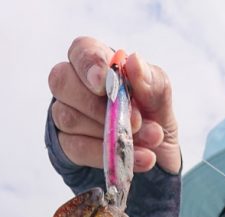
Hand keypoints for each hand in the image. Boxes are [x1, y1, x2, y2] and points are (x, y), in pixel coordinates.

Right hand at [48, 36, 180, 173]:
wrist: (155, 156)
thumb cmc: (152, 117)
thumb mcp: (161, 100)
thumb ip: (152, 82)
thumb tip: (134, 62)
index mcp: (97, 63)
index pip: (81, 50)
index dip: (89, 64)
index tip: (104, 83)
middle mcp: (74, 85)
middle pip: (63, 82)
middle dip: (100, 106)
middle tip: (137, 123)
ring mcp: (65, 115)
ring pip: (70, 118)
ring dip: (111, 134)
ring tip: (149, 142)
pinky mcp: (66, 144)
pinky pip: (77, 148)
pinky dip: (107, 155)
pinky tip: (138, 159)